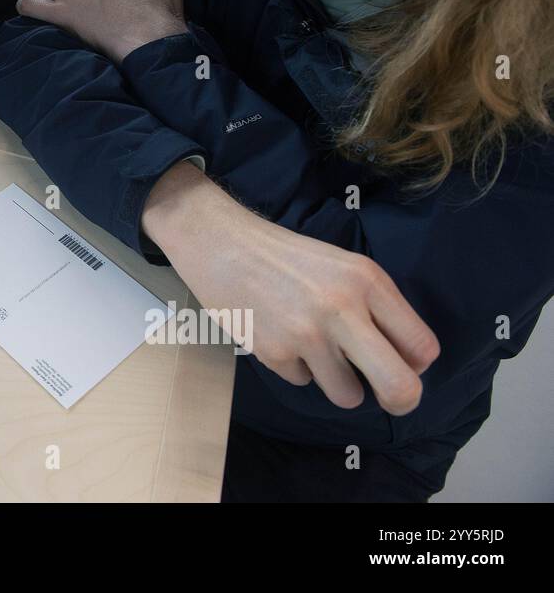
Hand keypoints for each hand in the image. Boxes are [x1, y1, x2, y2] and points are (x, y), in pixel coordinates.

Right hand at [142, 162, 440, 413]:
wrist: (221, 243)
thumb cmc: (286, 257)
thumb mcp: (343, 267)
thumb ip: (377, 306)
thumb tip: (405, 362)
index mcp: (367, 281)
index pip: (422, 347)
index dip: (417, 366)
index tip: (403, 367)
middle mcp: (342, 308)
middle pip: (399, 385)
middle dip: (399, 400)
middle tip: (389, 398)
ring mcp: (307, 333)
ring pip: (348, 395)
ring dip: (336, 383)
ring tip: (315, 350)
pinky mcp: (274, 352)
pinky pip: (303, 382)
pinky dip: (295, 366)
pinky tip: (279, 334)